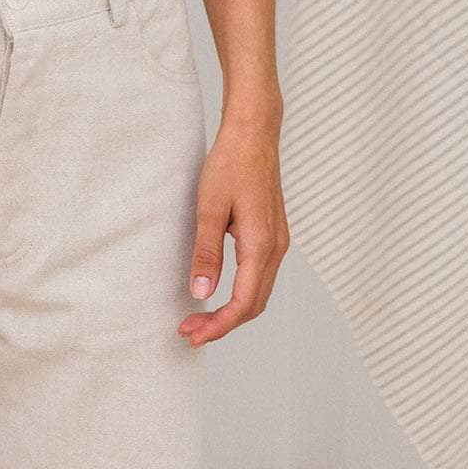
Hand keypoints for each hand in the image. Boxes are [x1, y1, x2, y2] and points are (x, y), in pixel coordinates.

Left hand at [179, 112, 288, 346]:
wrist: (254, 134)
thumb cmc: (231, 164)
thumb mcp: (209, 208)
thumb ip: (206, 253)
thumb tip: (201, 292)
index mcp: (261, 244)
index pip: (243, 303)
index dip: (218, 325)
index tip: (192, 334)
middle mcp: (275, 248)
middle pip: (254, 305)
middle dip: (222, 325)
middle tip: (190, 332)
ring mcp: (277, 242)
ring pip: (258, 294)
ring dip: (231, 312)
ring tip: (199, 318)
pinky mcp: (272, 236)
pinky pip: (259, 278)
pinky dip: (240, 295)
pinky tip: (218, 295)